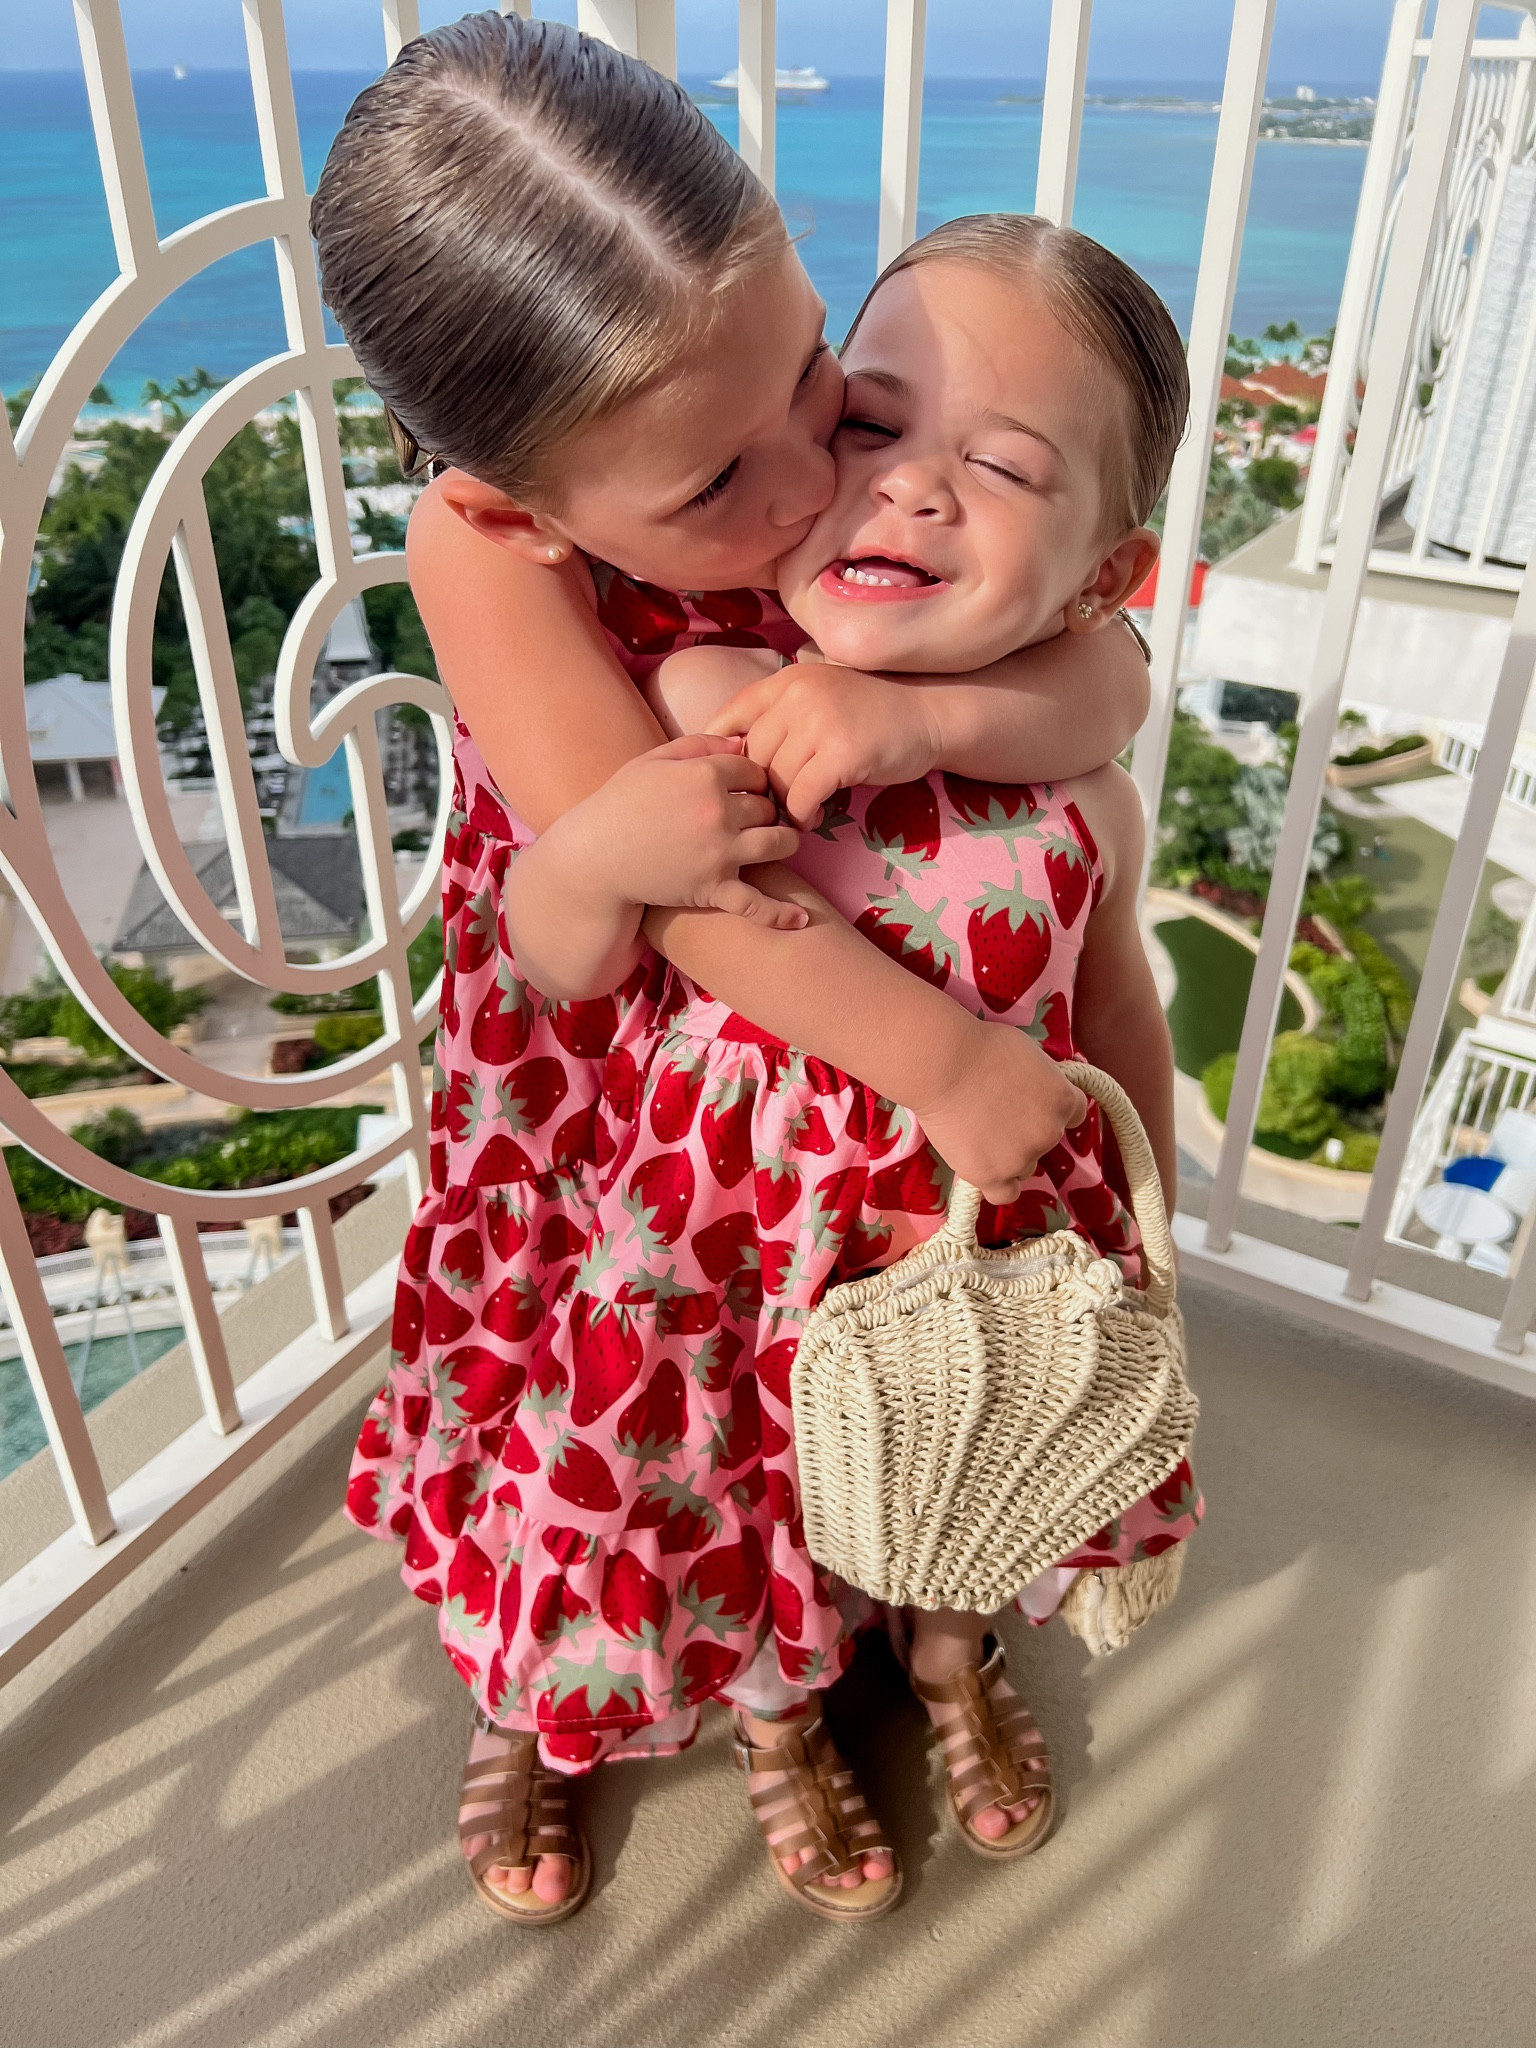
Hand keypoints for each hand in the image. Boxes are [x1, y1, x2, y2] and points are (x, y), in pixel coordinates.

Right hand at [568, 734, 805, 927]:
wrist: (593, 858)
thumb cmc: (620, 804)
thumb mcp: (653, 761)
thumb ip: (699, 744)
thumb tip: (743, 742)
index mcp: (703, 775)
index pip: (755, 769)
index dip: (754, 777)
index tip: (747, 787)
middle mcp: (717, 812)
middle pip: (769, 805)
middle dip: (768, 808)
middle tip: (761, 815)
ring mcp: (719, 853)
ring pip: (779, 843)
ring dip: (785, 841)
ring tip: (780, 842)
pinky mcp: (713, 889)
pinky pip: (756, 905)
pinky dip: (781, 915)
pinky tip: (802, 921)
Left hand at [707, 660, 943, 826]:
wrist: (927, 717)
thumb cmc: (869, 715)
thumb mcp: (819, 699)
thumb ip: (780, 716)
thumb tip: (727, 753)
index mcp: (788, 680)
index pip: (732, 713)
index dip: (720, 750)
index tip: (726, 777)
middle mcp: (799, 695)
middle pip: (753, 754)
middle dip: (761, 785)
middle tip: (776, 801)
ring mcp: (821, 722)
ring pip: (776, 778)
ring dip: (784, 803)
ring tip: (800, 810)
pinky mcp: (842, 753)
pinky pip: (802, 796)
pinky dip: (803, 814)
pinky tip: (814, 816)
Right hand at [913, 1024, 1087, 1205]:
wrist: (942, 1065)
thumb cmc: (979, 1047)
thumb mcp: (1027, 1054)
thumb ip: (1040, 1079)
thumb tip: (1034, 1088)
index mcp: (1062, 1099)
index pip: (1073, 1114)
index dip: (1050, 1108)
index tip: (1032, 1104)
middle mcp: (1049, 1132)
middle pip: (1045, 1141)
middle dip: (1025, 1130)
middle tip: (994, 1113)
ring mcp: (1022, 1157)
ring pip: (1024, 1167)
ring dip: (1008, 1156)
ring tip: (977, 1134)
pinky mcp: (991, 1175)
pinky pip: (1004, 1194)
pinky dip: (997, 1184)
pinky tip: (983, 1168)